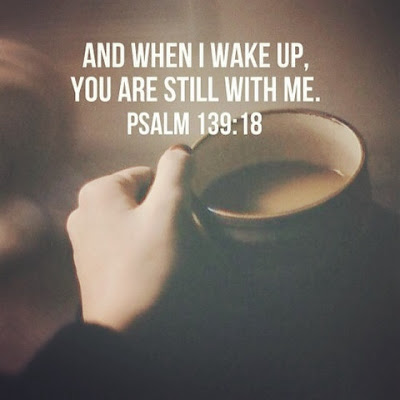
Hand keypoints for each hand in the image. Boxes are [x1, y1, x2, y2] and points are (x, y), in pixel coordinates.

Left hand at [67, 145, 192, 330]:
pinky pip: (122, 242)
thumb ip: (176, 171)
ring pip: (132, 221)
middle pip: (139, 198)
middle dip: (159, 212)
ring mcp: (83, 239)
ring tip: (161, 256)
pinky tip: (147, 268)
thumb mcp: (169, 209)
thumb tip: (181, 149)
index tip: (178, 219)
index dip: (170, 193)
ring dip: (151, 231)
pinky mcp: (89, 263)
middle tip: (171, 239)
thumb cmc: (148, 263)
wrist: (125, 330)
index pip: (148, 174)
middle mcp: (83, 210)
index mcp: (97, 191)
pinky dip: (137, 249)